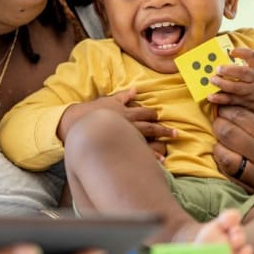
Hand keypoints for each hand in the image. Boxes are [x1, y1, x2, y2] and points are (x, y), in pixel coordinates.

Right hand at [58, 87, 174, 159]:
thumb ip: (123, 96)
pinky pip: (136, 152)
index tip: (160, 117)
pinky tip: (156, 163)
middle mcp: (129, 124)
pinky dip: (147, 157)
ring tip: (167, 152)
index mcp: (126, 112)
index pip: (145, 113)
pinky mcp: (119, 147)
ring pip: (146, 141)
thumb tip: (135, 90)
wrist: (77, 123)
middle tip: (176, 133)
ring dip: (158, 146)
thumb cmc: (92, 111)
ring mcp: (125, 136)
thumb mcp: (108, 100)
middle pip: (150, 127)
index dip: (153, 115)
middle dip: (163, 130)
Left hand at [206, 48, 253, 130]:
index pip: (252, 56)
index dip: (242, 52)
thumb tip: (227, 60)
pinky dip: (220, 99)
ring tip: (212, 80)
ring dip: (222, 84)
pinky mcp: (246, 103)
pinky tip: (211, 97)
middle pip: (243, 73)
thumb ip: (249, 67)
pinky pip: (232, 101)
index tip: (232, 52)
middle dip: (229, 70)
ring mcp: (251, 92)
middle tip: (217, 68)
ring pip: (236, 88)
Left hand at [211, 105, 253, 212]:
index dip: (230, 110)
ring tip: (220, 141)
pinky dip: (223, 165)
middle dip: (219, 124)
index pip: (244, 119)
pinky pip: (229, 175)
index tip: (224, 108)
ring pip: (224, 157)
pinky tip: (224, 158)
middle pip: (230, 134)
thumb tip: (245, 118)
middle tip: (218, 121)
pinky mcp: (251, 191)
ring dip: (218, 146)